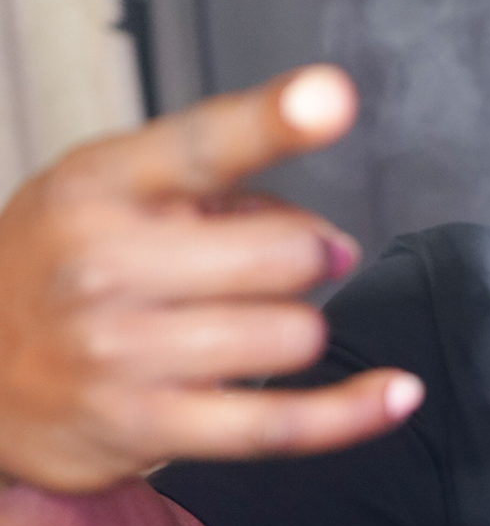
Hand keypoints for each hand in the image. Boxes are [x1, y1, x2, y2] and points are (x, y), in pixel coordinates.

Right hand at [0, 67, 423, 493]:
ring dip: (297, 331)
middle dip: (305, 258)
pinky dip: (350, 412)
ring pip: (290, 336)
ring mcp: (122, 351)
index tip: (332, 97)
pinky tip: (395, 394)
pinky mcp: (146, 428)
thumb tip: (325, 237)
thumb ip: (214, 193)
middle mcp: (104, 264)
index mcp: (100, 185)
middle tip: (284, 266)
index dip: (274, 118)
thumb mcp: (108, 196)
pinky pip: (280, 424)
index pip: (202, 143)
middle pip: (281, 254)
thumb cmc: (57, 270)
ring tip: (252, 327)